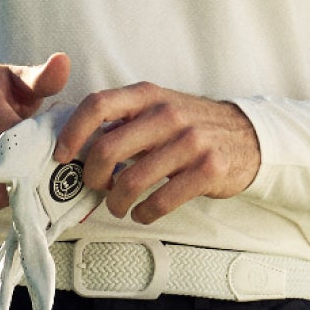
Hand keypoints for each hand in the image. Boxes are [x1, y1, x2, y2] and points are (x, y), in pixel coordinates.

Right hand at [0, 53, 70, 213]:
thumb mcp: (15, 78)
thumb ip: (42, 77)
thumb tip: (63, 62)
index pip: (12, 133)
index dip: (37, 146)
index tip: (55, 150)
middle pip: (1, 162)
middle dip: (29, 169)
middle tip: (46, 168)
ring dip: (15, 188)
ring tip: (28, 176)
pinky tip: (7, 184)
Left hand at [54, 83, 261, 224]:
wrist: (247, 136)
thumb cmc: (192, 126)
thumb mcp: (159, 108)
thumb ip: (124, 119)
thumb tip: (79, 142)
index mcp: (148, 96)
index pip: (97, 105)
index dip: (72, 132)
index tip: (62, 156)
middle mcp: (167, 114)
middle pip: (107, 148)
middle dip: (92, 176)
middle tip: (95, 187)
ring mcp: (189, 142)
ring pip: (131, 181)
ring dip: (116, 202)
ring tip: (118, 206)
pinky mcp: (207, 170)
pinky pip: (160, 201)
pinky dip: (144, 213)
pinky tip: (143, 212)